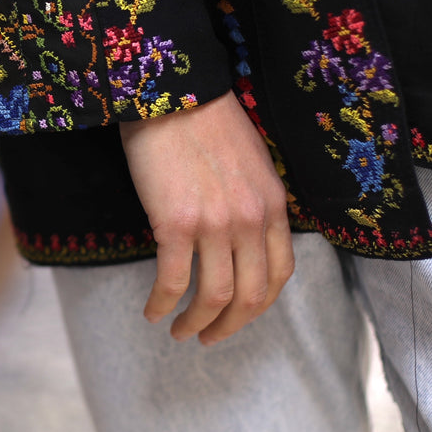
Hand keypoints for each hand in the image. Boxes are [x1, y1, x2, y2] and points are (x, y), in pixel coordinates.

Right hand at [119, 91, 293, 345]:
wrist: (171, 93)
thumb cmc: (204, 122)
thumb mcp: (251, 163)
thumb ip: (255, 202)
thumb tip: (240, 240)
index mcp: (275, 206)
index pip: (280, 274)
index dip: (259, 306)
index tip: (238, 318)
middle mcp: (252, 220)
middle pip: (252, 296)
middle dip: (229, 327)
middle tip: (207, 338)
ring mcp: (216, 224)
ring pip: (215, 297)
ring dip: (196, 323)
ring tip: (177, 331)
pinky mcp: (177, 224)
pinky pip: (174, 281)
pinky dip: (162, 304)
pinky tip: (151, 311)